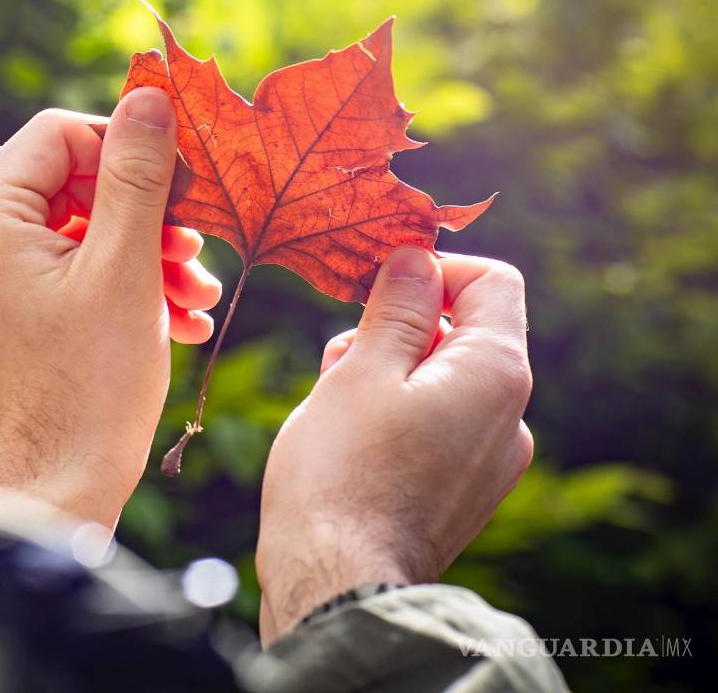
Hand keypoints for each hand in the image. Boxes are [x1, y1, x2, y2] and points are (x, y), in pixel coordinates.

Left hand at [0, 89, 221, 529]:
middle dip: (141, 217)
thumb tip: (149, 94)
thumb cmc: (91, 388)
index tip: (186, 192)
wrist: (54, 494)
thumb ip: (139, 172)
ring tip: (193, 294)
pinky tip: (167, 314)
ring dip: (134, 255)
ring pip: (64, 230)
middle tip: (195, 253)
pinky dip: (105, 283)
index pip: (60, 134)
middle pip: (64, 184)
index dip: (131, 152)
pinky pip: (48, 270)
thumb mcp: (127, 268)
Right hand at [255, 248, 533, 643]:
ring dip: (386, 372)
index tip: (376, 284)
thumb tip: (417, 254)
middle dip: (397, 328)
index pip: (493, 281)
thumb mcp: (361, 369)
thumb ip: (397, 306)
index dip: (434, 267)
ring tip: (333, 406)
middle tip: (340, 357)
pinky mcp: (461, 492)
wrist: (338, 587)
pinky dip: (393, 415)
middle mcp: (509, 416)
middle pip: (460, 331)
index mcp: (495, 374)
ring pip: (438, 380)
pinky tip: (346, 442)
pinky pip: (434, 426)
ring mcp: (489, 460)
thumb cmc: (340, 473)